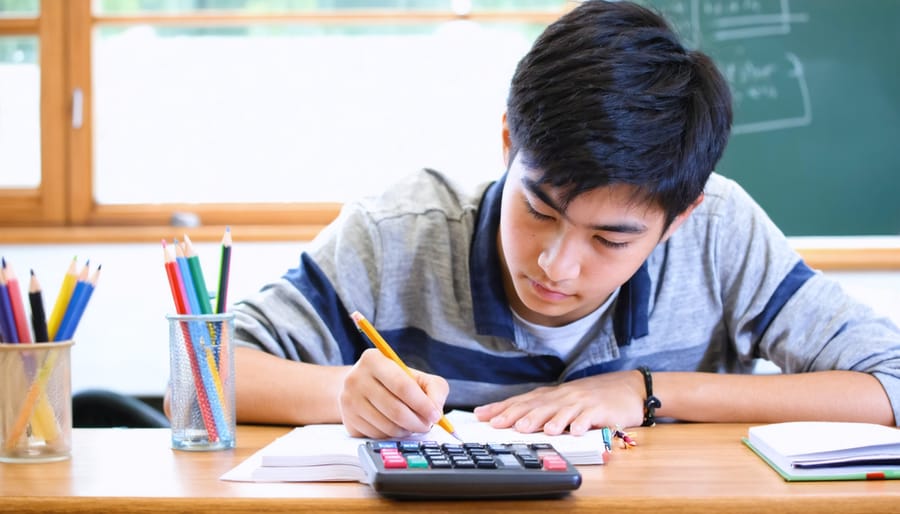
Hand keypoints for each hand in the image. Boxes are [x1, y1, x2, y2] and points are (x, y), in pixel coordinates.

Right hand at [339, 348, 449, 437]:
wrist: (361, 386)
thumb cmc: (394, 380)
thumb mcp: (416, 376)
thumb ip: (434, 389)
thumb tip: (436, 410)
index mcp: (373, 359)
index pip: (402, 386)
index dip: (422, 404)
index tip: (435, 415)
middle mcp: (356, 378)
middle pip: (395, 410)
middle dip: (417, 422)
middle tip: (427, 425)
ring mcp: (349, 401)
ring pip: (387, 426)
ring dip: (406, 430)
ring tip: (412, 424)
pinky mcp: (348, 420)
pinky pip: (377, 435)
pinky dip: (392, 435)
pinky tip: (396, 426)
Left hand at [473, 370, 644, 434]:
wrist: (627, 388)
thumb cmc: (590, 398)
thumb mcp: (563, 401)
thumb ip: (541, 409)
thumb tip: (511, 420)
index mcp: (552, 395)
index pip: (521, 400)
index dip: (501, 407)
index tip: (481, 415)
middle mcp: (563, 396)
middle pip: (537, 406)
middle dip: (516, 415)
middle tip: (499, 424)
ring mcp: (582, 402)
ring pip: (560, 411)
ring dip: (545, 420)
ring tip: (530, 428)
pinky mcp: (601, 410)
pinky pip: (590, 418)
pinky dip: (582, 423)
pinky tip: (575, 431)